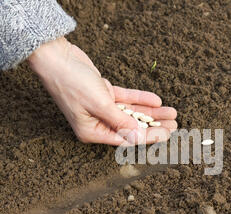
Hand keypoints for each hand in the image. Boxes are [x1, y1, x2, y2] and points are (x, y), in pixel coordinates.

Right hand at [27, 37, 176, 144]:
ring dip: (152, 113)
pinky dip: (140, 99)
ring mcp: (101, 107)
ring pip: (132, 112)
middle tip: (174, 124)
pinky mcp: (104, 93)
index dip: (148, 137)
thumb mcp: (99, 104)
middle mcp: (97, 122)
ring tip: (172, 112)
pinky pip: (126, 99)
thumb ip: (120, 122)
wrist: (56, 57)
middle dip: (154, 125)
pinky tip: (157, 101)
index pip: (126, 138)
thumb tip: (138, 138)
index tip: (167, 135)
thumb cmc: (71, 82)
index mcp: (92, 132)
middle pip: (131, 126)